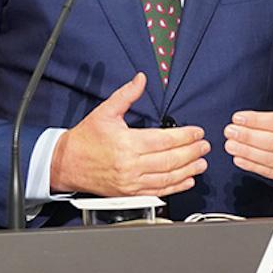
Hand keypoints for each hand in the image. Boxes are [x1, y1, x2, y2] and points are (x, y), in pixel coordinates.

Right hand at [50, 72, 209, 195]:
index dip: (185, 136)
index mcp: (126, 144)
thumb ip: (126, 95)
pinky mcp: (130, 193)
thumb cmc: (86, 139)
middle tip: (205, 146)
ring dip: (189, 170)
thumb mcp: (105, 111)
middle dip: (192, 152)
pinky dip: (176, 187)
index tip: (197, 132)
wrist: (68, 163)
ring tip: (201, 162)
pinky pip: (159, 191)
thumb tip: (141, 79)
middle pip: (171, 160)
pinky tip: (187, 180)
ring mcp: (131, 182)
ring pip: (168, 178)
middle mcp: (131, 165)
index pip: (165, 140)